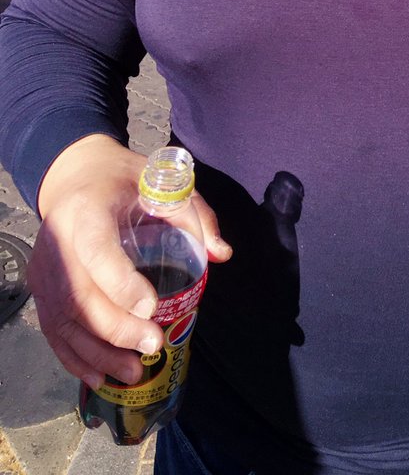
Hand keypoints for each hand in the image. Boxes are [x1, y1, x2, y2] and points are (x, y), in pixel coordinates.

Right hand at [29, 134, 230, 387]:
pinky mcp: (39, 288)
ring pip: (64, 321)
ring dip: (98, 353)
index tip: (151, 306)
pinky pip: (53, 330)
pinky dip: (75, 358)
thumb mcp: (163, 182)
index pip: (96, 250)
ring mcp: (44, 268)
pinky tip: (100, 377)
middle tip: (153, 345)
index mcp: (87, 210)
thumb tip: (222, 254)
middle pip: (79, 295)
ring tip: (133, 371)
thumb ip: (194, 215)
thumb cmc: (124, 180)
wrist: (75, 176)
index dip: (119, 282)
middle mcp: (58, 242)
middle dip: (116, 328)